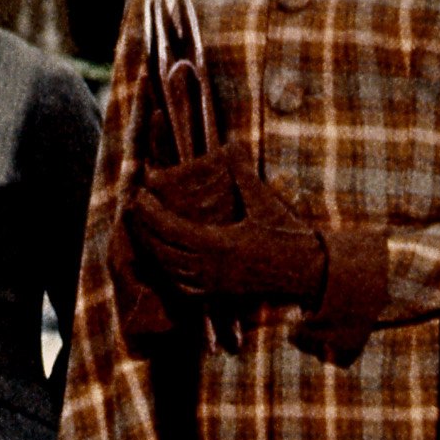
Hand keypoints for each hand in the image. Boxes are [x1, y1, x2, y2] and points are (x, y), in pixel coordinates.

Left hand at [125, 163, 330, 315]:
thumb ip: (244, 174)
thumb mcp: (265, 202)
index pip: (171, 230)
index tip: (138, 196)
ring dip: (152, 251)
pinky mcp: (219, 295)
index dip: (150, 214)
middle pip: (163, 252)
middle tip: (133, 209)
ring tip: (142, 231)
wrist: (307, 272)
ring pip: (170, 272)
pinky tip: (164, 260)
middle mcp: (212, 268)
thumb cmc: (286, 234)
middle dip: (143, 231)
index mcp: (220, 244)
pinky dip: (168, 274)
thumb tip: (232, 144)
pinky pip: (184, 288)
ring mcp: (214, 284)